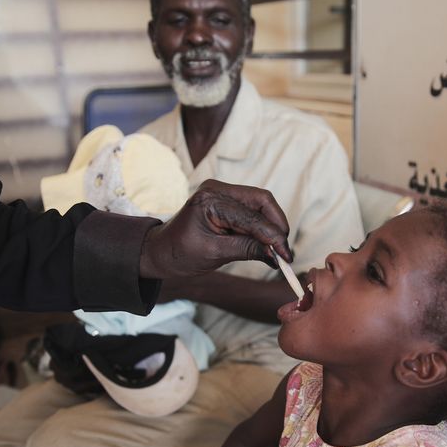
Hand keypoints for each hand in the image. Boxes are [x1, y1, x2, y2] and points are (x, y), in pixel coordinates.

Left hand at [139, 179, 292, 279]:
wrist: (160, 251)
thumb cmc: (179, 254)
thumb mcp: (214, 255)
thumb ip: (247, 250)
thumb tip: (276, 254)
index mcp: (210, 200)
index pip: (252, 217)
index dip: (273, 237)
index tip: (286, 256)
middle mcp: (217, 189)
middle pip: (262, 201)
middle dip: (277, 226)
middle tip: (285, 252)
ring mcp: (223, 192)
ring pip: (262, 204)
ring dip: (272, 227)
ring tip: (277, 251)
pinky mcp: (227, 200)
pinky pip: (254, 210)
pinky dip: (263, 227)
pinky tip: (266, 245)